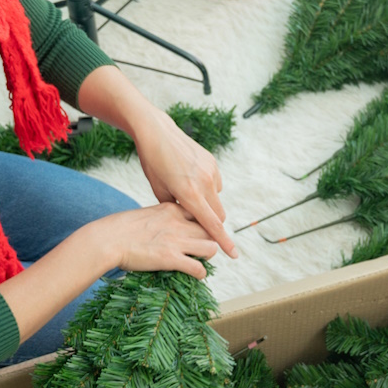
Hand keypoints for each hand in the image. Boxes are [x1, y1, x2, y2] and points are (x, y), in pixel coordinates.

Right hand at [77, 203, 217, 279]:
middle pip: (210, 230)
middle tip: (201, 249)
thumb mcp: (145, 214)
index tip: (199, 232)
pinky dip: (200, 273)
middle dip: (208, 240)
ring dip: (208, 256)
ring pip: (211, 248)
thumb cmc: (119, 229)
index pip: (200, 212)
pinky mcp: (171, 259)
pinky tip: (196, 275)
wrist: (106, 240)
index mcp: (171, 209)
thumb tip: (165, 227)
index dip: (203, 224)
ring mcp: (176, 241)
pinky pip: (198, 267)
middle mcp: (178, 222)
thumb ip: (161, 218)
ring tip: (200, 261)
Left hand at [132, 111, 238, 258]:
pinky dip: (207, 188)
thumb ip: (176, 209)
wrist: (156, 131)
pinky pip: (216, 184)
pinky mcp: (212, 162)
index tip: (234, 255)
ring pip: (217, 199)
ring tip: (186, 192)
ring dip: (208, 204)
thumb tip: (188, 222)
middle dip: (211, 223)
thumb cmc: (152, 163)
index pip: (211, 225)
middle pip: (218, 216)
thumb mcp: (159, 190)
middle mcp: (204, 183)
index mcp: (189, 194)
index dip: (223, 242)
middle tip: (194, 222)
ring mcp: (211, 171)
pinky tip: (190, 178)